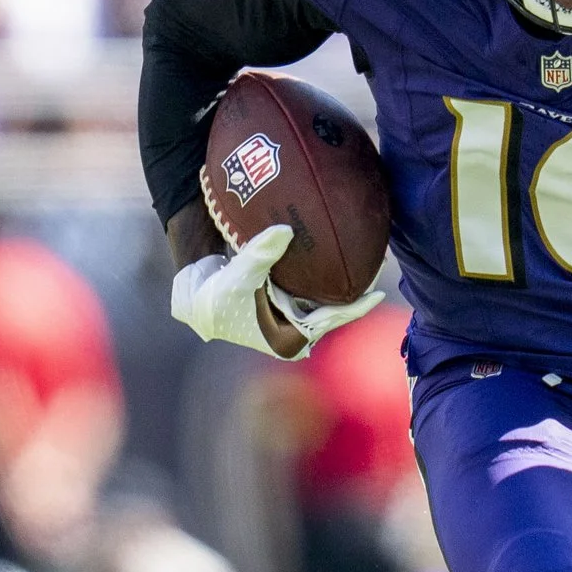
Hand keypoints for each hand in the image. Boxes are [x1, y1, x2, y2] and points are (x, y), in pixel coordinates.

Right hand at [171, 225, 382, 359]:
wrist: (193, 298)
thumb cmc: (215, 296)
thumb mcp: (240, 274)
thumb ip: (263, 253)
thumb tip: (285, 230)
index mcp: (287, 341)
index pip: (330, 321)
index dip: (355, 307)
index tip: (378, 292)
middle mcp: (292, 334)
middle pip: (331, 311)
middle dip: (351, 292)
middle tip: (375, 267)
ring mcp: (289, 321)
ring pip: (320, 301)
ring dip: (337, 284)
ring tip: (362, 261)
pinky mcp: (283, 306)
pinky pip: (308, 291)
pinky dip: (319, 277)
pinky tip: (333, 257)